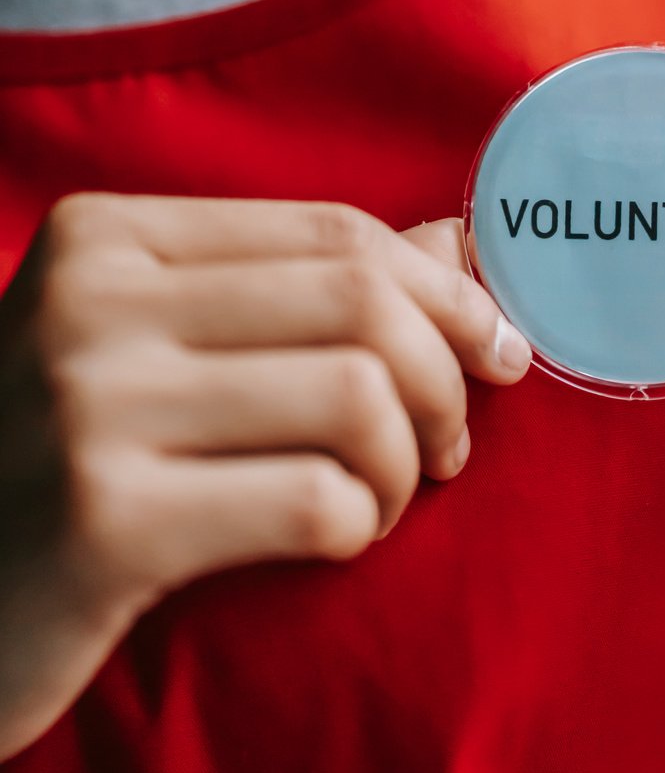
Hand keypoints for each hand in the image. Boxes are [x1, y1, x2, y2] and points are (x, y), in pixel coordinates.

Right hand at [0, 192, 529, 760]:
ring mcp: (86, 407)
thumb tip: (459, 241)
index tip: (496, 351)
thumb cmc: (60, 468)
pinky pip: (314, 501)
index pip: (336, 233)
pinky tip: (335, 539)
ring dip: (406, 462)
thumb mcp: (154, 351)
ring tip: (382, 500)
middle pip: (362, 303)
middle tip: (449, 446)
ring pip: (356, 395)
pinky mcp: (102, 525)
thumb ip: (298, 289)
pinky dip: (360, 523)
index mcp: (104, 235)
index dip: (446, 293)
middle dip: (446, 379)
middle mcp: (88, 300)